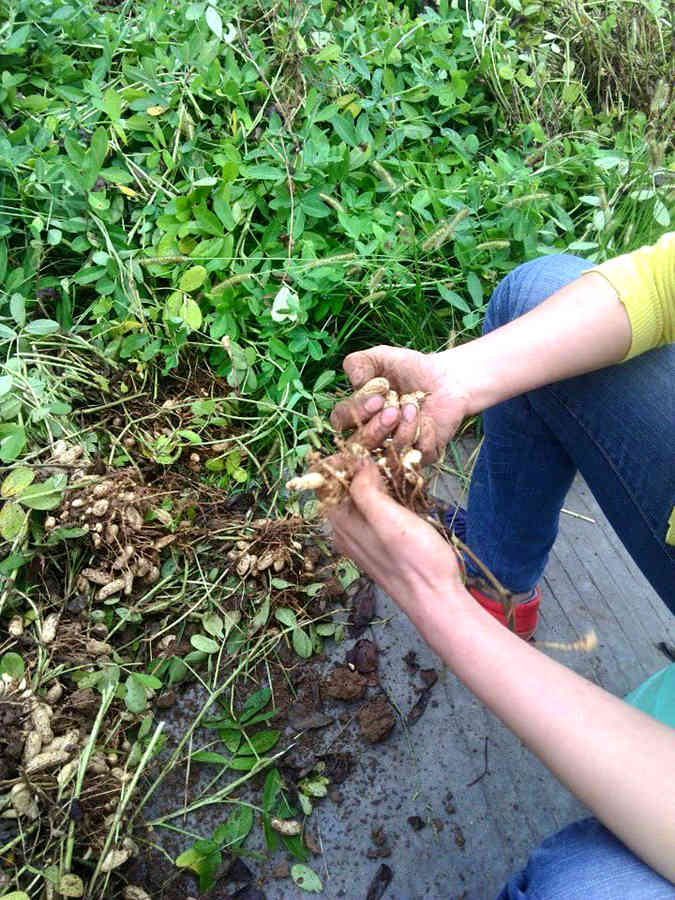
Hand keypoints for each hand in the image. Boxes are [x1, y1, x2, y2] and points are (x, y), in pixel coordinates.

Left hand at [326, 457, 464, 611]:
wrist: (436, 599)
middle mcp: (347, 531)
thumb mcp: (387, 518)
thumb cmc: (414, 559)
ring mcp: (365, 538)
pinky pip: (379, 512)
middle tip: (389, 458)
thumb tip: (357, 462)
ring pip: (364, 498)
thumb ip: (365, 489)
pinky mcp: (384, 543)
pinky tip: (408, 495)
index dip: (341, 461)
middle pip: (344, 488)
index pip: (325, 483)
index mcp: (341, 524)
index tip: (367, 449)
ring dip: (380, 482)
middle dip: (363, 469)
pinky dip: (390, 498)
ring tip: (401, 472)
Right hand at [330, 346, 468, 461]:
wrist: (445, 377)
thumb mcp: (380, 357)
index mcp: (356, 414)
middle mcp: (371, 436)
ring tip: (414, 407)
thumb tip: (355, 382)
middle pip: (360, 445)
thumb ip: (359, 363)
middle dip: (376, 429)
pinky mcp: (420, 456)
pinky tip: (430, 420)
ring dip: (402, 431)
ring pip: (389, 456)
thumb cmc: (408, 368)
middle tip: (393, 410)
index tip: (376, 400)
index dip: (354, 414)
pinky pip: (417, 456)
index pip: (340, 422)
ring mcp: (395, 449)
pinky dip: (424, 435)